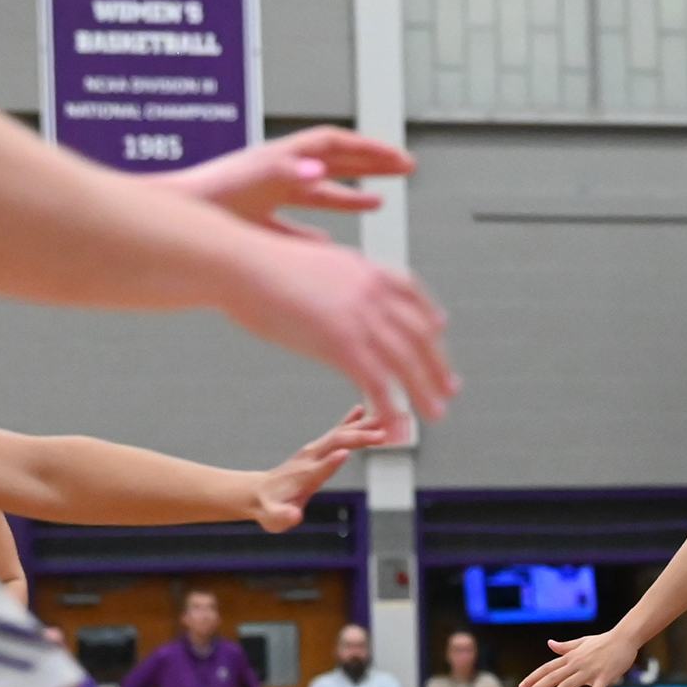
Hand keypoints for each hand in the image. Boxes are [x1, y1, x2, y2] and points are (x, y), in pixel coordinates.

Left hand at [163, 127, 409, 233]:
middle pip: (332, 162)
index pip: (336, 144)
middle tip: (404, 170)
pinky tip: (326, 244)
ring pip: (317, 193)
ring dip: (348, 195)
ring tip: (376, 203)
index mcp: (280, 160)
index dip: (371, 150)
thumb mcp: (256, 184)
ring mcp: (264, 196)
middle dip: (370, 165)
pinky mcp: (251, 221)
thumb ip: (292, 176)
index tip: (401, 160)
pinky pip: (294, 224)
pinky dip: (316, 230)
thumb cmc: (204, 200)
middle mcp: (274, 173)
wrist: (167, 217)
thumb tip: (322, 171)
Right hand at [221, 229, 455, 423]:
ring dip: (424, 392)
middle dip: (436, 363)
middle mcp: (372, 292)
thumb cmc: (259, 262)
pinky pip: (376, 382)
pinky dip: (392, 407)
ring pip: (405, 362)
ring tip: (435, 414)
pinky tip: (398, 425)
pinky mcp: (341, 343)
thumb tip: (332, 272)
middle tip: (448, 387)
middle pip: (418, 333)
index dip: (429, 317)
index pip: (412, 294)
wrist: (238, 263)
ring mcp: (360, 317)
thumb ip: (334, 274)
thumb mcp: (312, 261)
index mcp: (366, 269)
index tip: (439, 332)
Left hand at [250, 404, 399, 529]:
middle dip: (357, 439)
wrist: (258, 492)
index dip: (330, 462)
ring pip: (339, 434)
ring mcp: (312, 451)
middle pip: (335, 444)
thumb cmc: (270, 507)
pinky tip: (362, 412)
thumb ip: (283, 516)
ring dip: (360, 428)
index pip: (318, 468)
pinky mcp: (317, 448)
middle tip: (381, 436)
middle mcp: (308, 460)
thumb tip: (294, 515)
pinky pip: (336, 432)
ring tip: (382, 421)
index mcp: (303, 477)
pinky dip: (350, 421)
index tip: (346, 453)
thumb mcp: (274, 518)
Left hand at [522, 627, 639, 686]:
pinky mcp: (604, 678)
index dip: (533, 677)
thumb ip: (565, 647)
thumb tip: (550, 643)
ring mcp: (590, 671)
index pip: (548, 668)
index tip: (521, 686)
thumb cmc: (604, 641)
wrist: (624, 638)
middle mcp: (577, 664)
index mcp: (571, 657)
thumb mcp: (582, 642)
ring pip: (568, 685)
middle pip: (553, 678)